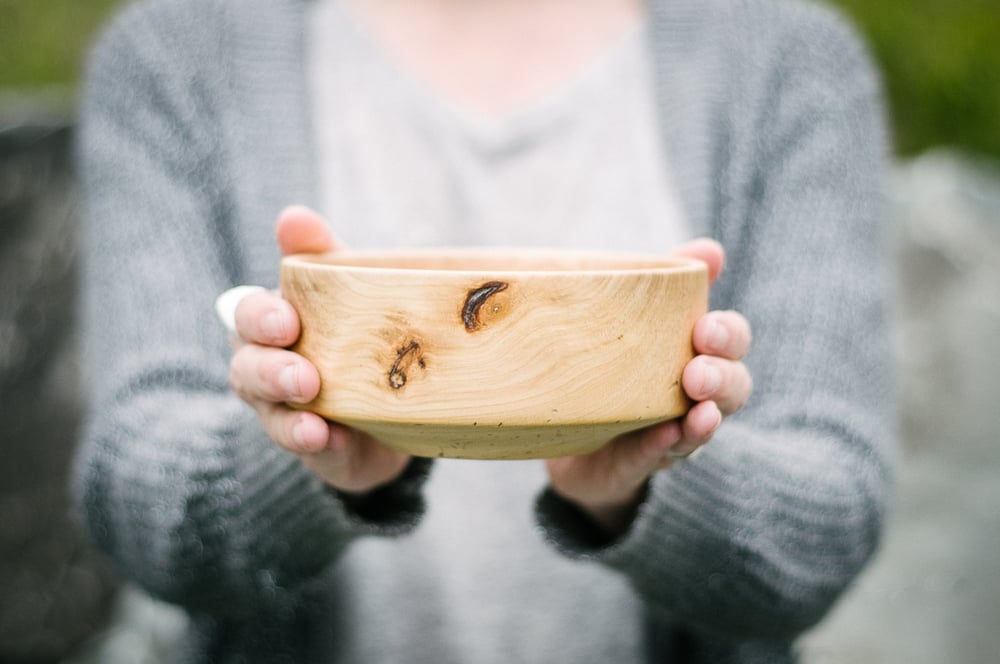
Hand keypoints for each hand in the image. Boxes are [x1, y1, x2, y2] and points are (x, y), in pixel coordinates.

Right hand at [227, 206, 410, 493]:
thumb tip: (293, 216)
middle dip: (272, 373)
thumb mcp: (344, 287)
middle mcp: (267, 371)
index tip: (287, 321)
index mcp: (269, 325)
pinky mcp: (318, 450)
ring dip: (291, 420)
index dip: (260, 318)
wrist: (392, 398)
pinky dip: (320, 447)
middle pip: (249, 371)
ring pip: (273, 418)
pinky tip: (333, 442)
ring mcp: (287, 414)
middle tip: (304, 377)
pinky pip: (312, 452)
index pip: (247, 316)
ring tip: (314, 425)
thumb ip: (320, 255)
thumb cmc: (354, 329)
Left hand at [545, 239, 751, 534]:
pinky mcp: (634, 463)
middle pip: (733, 389)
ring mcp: (669, 435)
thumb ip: (667, 281)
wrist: (563, 433)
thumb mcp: (631, 317)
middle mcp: (693, 399)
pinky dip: (660, 446)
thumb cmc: (608, 364)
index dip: (728, 335)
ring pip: (701, 430)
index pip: (731, 342)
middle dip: (723, 378)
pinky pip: (654, 458)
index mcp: (695, 355)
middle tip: (698, 372)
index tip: (705, 327)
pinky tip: (663, 434)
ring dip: (705, 420)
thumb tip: (711, 249)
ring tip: (700, 411)